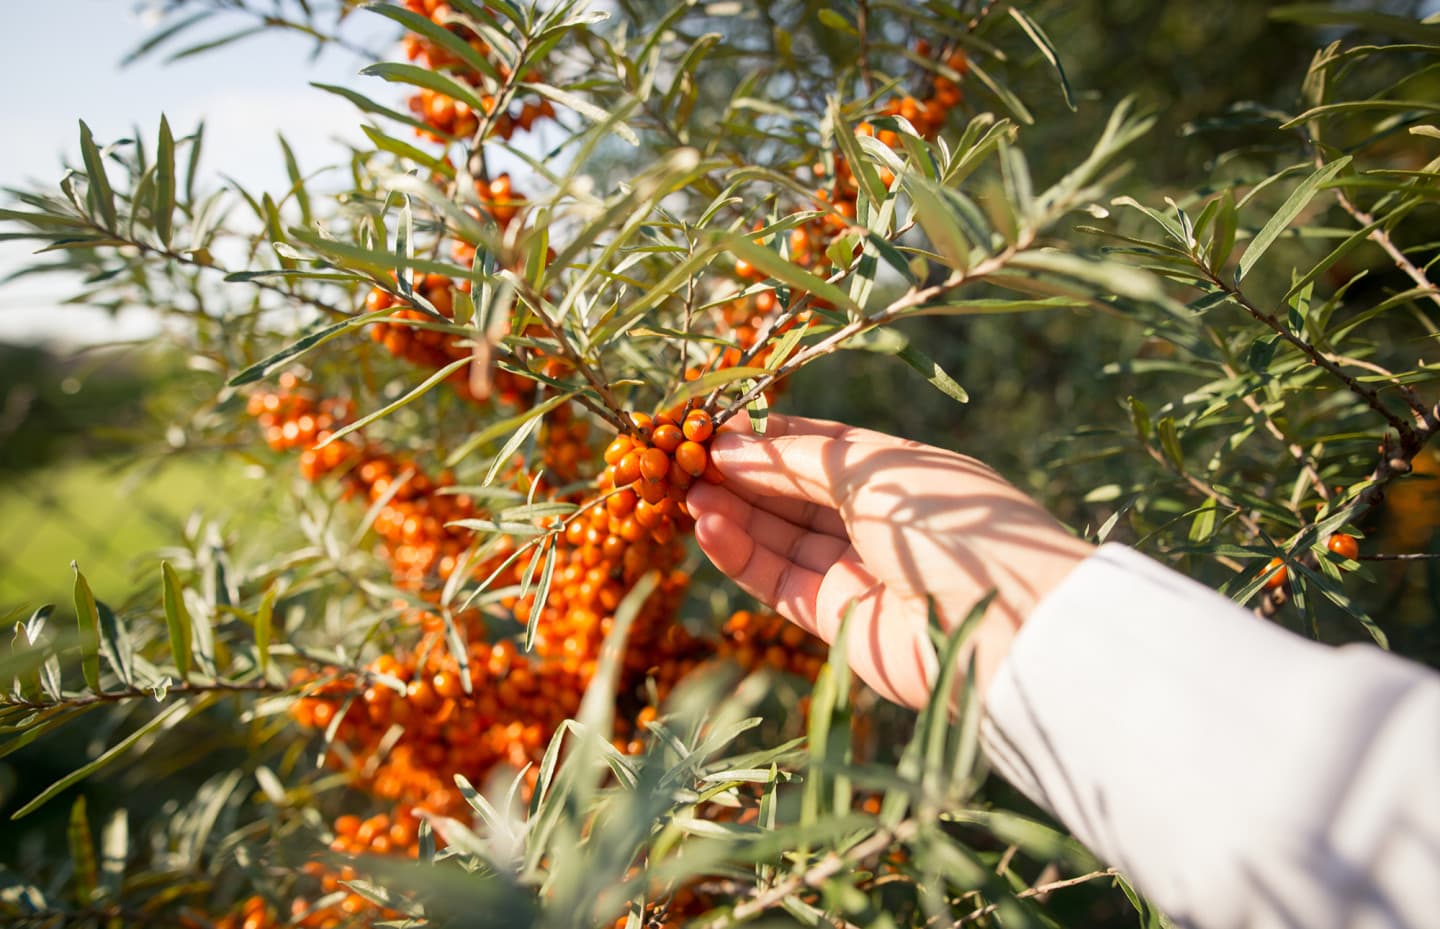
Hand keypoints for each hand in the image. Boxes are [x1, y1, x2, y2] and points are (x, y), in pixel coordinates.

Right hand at [686, 413, 1091, 707]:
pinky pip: (775, 579)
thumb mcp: (874, 469)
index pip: (820, 448)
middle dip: (739, 473)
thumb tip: (732, 443)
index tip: (714, 426)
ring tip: (682, 491)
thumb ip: (796, 459)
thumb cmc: (950, 524)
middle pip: (791, 492)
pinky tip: (703, 524)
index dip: (767, 438)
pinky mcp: (834, 619)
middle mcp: (877, 520)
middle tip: (682, 458)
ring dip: (729, 511)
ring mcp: (855, 570)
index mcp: (900, 472)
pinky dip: (737, 552)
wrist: (1000, 622)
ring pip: (777, 535)